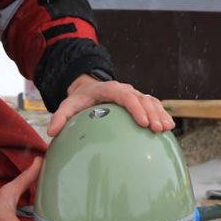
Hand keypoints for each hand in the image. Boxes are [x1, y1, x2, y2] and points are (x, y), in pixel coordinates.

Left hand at [47, 74, 175, 135]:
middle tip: (156, 129)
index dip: (135, 107)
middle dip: (151, 113)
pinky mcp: (138, 102)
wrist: (88, 90)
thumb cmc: (78, 100)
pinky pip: (153, 105)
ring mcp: (134, 95)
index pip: (125, 96)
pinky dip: (161, 114)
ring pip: (151, 101)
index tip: (142, 122)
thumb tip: (52, 132)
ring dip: (159, 114)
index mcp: (109, 89)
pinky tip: (168, 127)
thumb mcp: (67, 106)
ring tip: (165, 129)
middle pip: (142, 99)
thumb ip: (60, 117)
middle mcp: (125, 90)